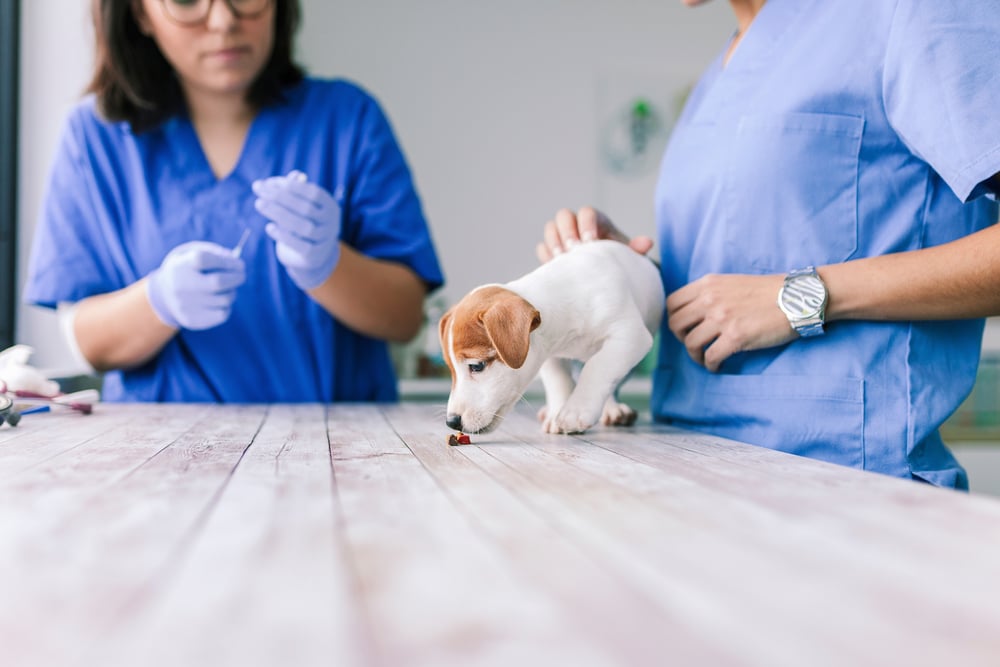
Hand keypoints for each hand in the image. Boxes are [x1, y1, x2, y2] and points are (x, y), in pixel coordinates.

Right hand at [147, 241, 245, 329]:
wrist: (165, 294)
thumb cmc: (189, 269)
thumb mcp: (196, 252)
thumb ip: (216, 253)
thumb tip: (235, 262)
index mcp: (180, 265)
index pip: (204, 259)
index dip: (227, 261)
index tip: (239, 264)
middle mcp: (180, 285)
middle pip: (218, 282)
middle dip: (236, 278)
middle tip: (241, 275)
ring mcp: (184, 305)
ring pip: (225, 299)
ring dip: (232, 292)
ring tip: (226, 288)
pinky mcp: (192, 320)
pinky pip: (223, 314)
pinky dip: (226, 306)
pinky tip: (219, 301)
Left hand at [253, 170, 341, 290]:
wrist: (315, 253)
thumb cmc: (304, 221)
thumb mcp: (301, 204)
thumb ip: (291, 190)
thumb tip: (277, 180)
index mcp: (330, 205)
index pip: (313, 193)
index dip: (291, 186)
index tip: (268, 182)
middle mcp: (331, 222)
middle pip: (306, 209)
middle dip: (279, 197)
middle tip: (257, 189)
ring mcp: (325, 240)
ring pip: (303, 227)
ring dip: (279, 214)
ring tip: (259, 204)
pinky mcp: (315, 255)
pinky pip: (300, 246)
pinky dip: (283, 236)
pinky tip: (269, 227)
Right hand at [536, 206, 654, 262]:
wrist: (608, 276)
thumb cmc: (619, 261)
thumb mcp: (629, 255)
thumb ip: (636, 248)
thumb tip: (647, 242)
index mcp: (597, 220)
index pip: (586, 212)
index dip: (586, 224)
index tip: (590, 242)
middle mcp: (577, 224)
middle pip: (564, 215)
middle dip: (566, 232)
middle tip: (573, 251)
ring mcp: (562, 237)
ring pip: (550, 229)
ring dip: (554, 243)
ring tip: (562, 260)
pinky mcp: (552, 252)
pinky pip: (543, 248)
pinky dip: (547, 256)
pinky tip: (555, 268)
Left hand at [666, 273, 795, 371]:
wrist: (799, 297)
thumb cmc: (770, 291)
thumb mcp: (733, 282)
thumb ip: (712, 293)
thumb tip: (695, 312)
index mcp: (708, 284)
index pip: (672, 303)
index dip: (673, 318)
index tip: (684, 328)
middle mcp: (710, 299)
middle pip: (676, 324)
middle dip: (681, 338)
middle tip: (693, 344)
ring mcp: (722, 318)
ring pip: (690, 343)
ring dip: (695, 355)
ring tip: (705, 358)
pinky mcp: (736, 337)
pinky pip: (710, 357)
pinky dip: (710, 365)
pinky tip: (717, 366)